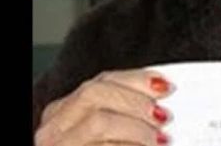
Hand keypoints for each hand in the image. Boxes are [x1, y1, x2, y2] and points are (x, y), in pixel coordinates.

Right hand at [35, 69, 173, 145]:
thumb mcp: (111, 136)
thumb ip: (126, 118)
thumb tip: (163, 102)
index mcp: (66, 113)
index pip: (102, 81)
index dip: (136, 80)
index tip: (166, 87)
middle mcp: (55, 129)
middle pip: (94, 94)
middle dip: (136, 102)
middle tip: (164, 117)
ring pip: (98, 122)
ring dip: (136, 129)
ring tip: (159, 140)